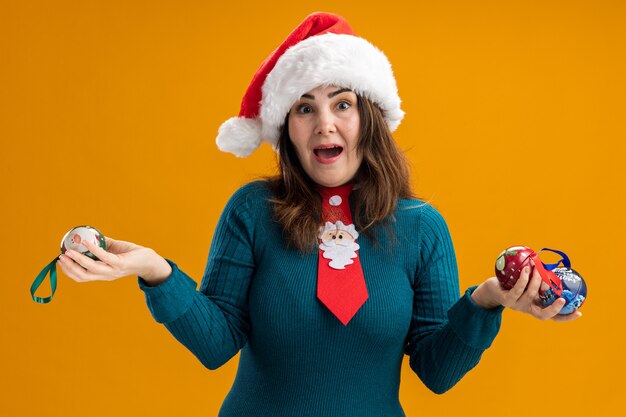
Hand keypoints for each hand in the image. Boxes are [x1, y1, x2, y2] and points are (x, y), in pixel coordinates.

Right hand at [57, 236, 171, 284]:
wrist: (149, 260)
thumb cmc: (131, 254)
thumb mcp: (113, 250)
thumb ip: (102, 245)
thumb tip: (89, 235)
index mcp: (102, 274)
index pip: (81, 277)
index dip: (69, 271)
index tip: (60, 261)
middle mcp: (106, 275)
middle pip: (83, 275)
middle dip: (69, 267)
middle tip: (61, 257)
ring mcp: (113, 270)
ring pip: (91, 268)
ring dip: (78, 260)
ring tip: (69, 251)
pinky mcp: (120, 263)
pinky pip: (104, 257)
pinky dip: (94, 250)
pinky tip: (87, 242)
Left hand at [472, 266, 581, 321]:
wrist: (492, 288)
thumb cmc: (512, 284)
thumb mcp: (528, 282)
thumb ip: (540, 279)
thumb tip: (554, 266)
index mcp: (535, 306)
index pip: (552, 317)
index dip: (566, 317)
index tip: (579, 313)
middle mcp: (527, 308)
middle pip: (542, 314)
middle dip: (554, 308)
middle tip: (562, 299)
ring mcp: (516, 305)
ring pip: (530, 295)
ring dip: (536, 282)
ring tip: (538, 270)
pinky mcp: (506, 299)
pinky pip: (517, 289)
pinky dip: (523, 279)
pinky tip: (526, 268)